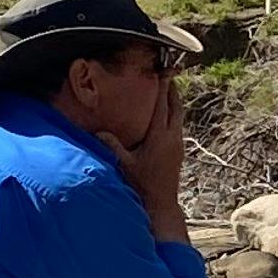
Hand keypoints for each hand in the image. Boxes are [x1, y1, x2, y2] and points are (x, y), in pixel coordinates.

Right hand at [117, 72, 189, 245]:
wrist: (161, 205)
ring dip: (174, 101)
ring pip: (179, 116)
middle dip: (172, 89)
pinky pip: (177, 126)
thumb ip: (112, 146)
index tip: (164, 72)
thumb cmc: (141, 185)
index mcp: (160, 136)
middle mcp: (173, 137)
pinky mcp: (178, 151)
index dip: (163, 87)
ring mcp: (178, 144)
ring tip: (168, 89)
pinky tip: (165, 115)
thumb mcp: (124, 165)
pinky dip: (173, 114)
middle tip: (168, 73)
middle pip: (176, 107)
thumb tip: (97, 131)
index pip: (162, 106)